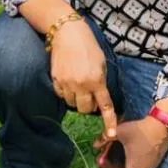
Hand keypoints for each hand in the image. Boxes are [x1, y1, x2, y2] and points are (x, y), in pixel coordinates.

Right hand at [49, 20, 117, 138]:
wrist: (67, 32)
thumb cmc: (88, 45)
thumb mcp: (101, 62)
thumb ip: (101, 82)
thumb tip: (98, 98)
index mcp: (97, 80)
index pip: (104, 106)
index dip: (109, 122)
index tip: (111, 135)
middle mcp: (82, 84)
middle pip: (84, 109)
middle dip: (88, 105)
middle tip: (88, 94)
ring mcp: (67, 83)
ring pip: (71, 104)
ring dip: (76, 98)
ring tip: (76, 83)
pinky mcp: (56, 80)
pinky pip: (61, 95)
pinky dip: (65, 92)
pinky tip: (67, 79)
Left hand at [93, 117, 167, 167]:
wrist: (162, 125)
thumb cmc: (140, 131)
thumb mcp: (120, 132)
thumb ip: (105, 138)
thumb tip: (94, 144)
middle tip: (106, 164)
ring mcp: (150, 167)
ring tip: (113, 159)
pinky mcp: (154, 162)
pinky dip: (132, 165)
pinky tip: (127, 155)